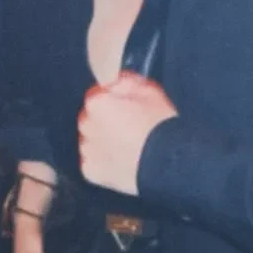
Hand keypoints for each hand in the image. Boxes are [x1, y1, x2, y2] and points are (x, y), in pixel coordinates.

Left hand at [79, 72, 176, 194]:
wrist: (167, 164)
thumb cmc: (160, 125)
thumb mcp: (149, 91)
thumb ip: (126, 81)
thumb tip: (115, 82)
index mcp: (96, 102)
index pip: (98, 94)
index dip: (113, 100)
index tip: (126, 107)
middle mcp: (85, 124)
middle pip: (91, 117)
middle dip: (105, 120)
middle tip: (128, 127)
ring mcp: (86, 149)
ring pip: (90, 140)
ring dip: (102, 141)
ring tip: (126, 147)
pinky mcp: (90, 171)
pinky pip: (93, 162)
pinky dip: (103, 161)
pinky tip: (121, 161)